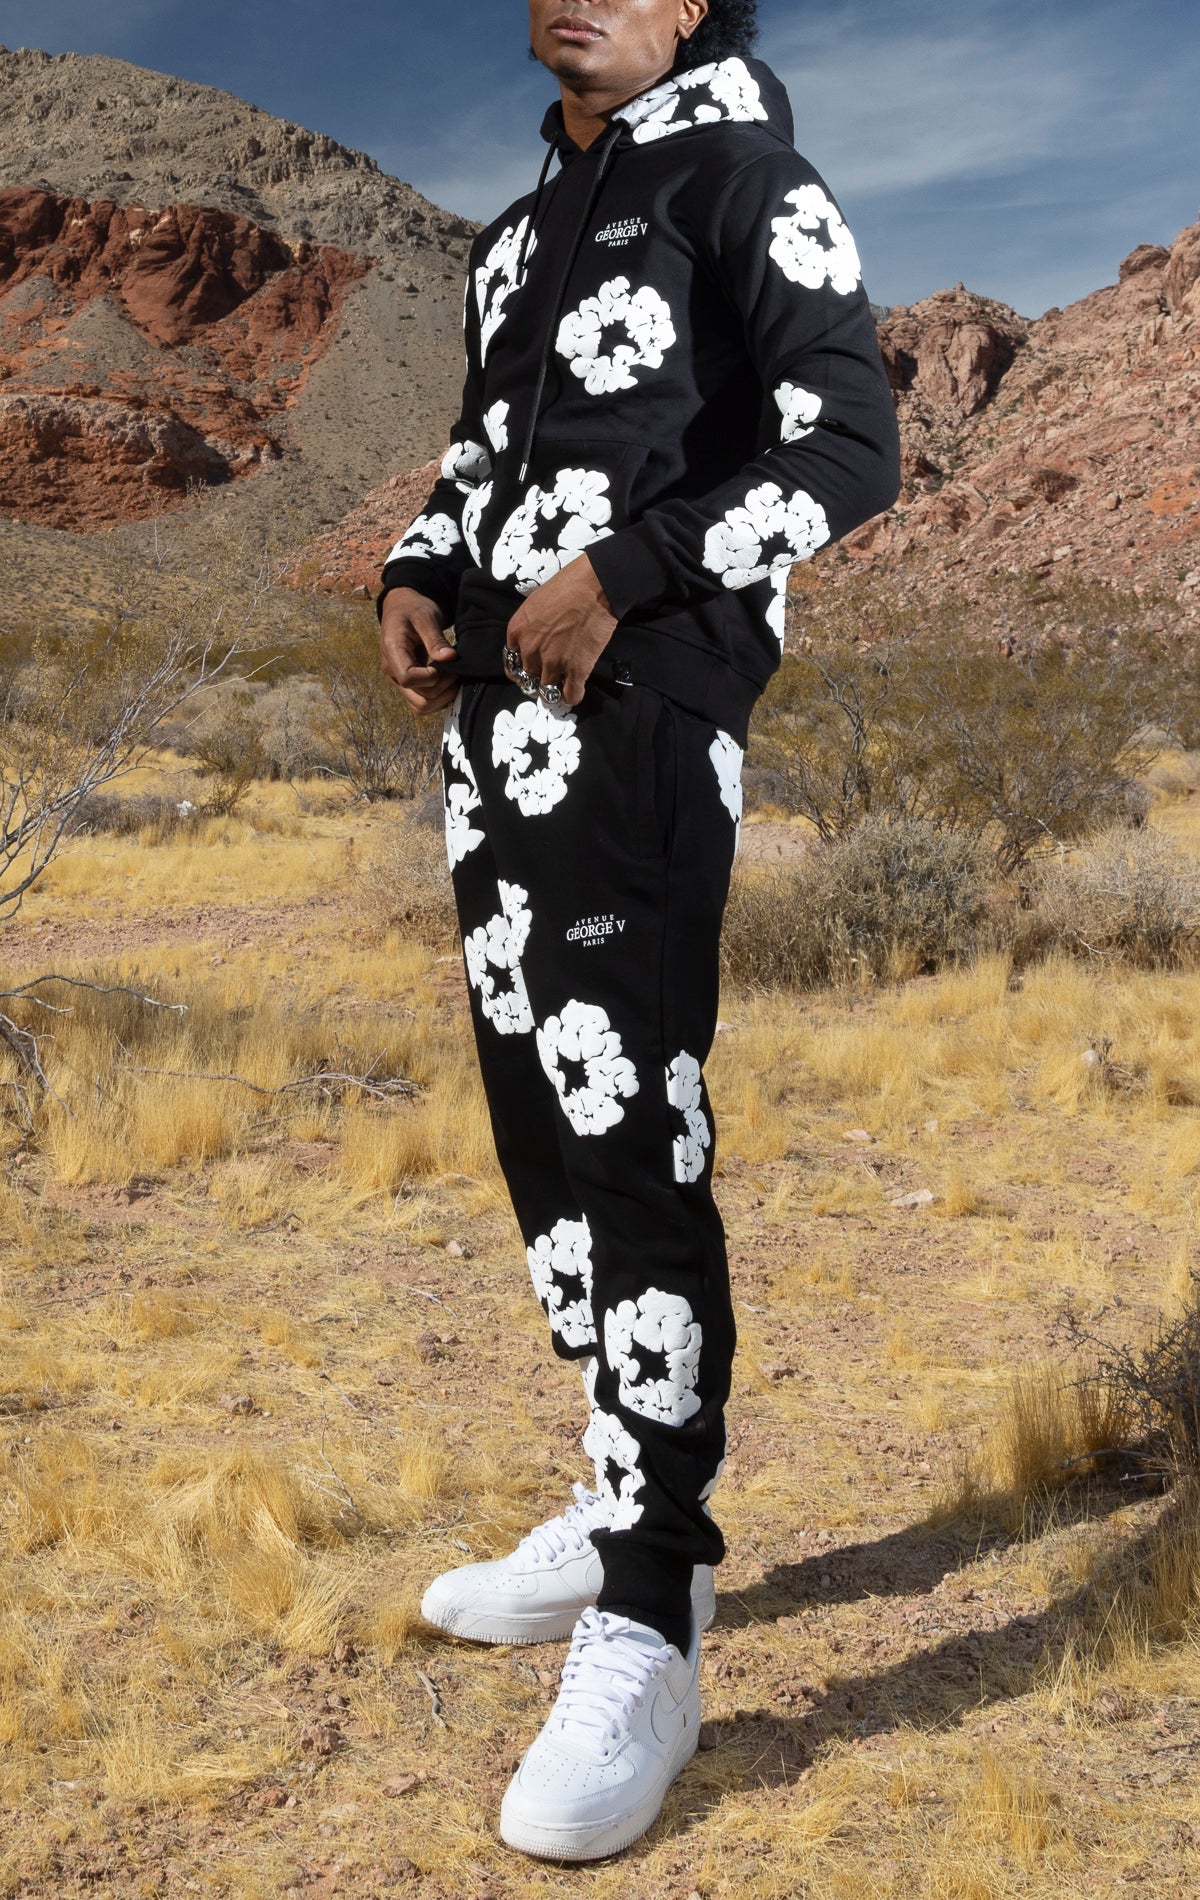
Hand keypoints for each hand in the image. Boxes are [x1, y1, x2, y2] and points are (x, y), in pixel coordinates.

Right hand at [379, 588, 458, 715]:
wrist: (402, 608)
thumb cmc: (413, 608)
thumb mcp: (425, 616)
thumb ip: (435, 639)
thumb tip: (450, 658)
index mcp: (392, 651)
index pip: (409, 678)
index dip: (432, 676)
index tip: (446, 663)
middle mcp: (391, 671)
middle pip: (418, 698)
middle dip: (442, 689)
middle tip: (457, 672)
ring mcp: (398, 680)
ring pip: (420, 706)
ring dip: (441, 698)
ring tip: (454, 679)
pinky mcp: (407, 684)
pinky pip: (421, 703)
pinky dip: (438, 699)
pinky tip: (448, 684)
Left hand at [505, 554, 617, 706]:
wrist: (595, 587)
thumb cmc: (567, 586)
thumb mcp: (535, 603)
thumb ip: (530, 626)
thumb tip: (536, 639)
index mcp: (517, 631)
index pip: (512, 662)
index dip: (524, 667)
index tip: (533, 668)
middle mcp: (530, 650)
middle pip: (530, 677)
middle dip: (539, 677)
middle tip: (551, 674)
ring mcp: (552, 662)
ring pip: (547, 691)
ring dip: (554, 690)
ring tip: (562, 685)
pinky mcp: (576, 670)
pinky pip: (570, 696)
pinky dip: (572, 696)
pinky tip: (575, 690)